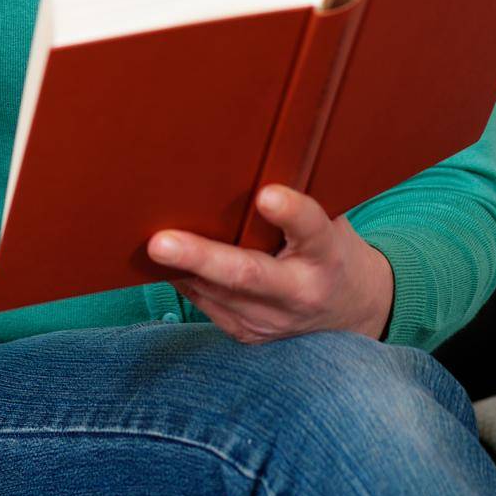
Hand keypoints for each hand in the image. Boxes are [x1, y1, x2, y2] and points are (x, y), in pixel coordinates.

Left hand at [147, 184, 394, 344]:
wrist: (350, 310)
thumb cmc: (329, 247)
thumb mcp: (329, 221)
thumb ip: (295, 202)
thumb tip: (246, 161)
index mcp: (326, 255)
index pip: (311, 230)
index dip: (291, 213)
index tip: (268, 195)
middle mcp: (299, 294)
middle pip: (248, 276)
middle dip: (201, 258)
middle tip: (161, 242)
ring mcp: (270, 322)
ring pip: (215, 292)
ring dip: (178, 266)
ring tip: (144, 241)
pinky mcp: (247, 334)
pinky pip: (205, 302)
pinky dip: (182, 277)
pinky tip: (161, 257)